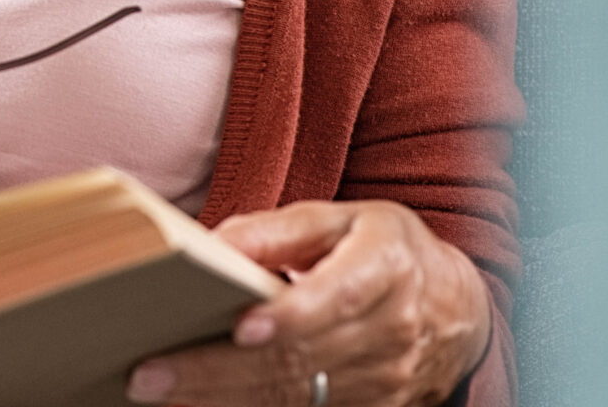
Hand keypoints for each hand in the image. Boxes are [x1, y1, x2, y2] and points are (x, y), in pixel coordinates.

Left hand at [125, 201, 489, 406]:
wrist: (456, 310)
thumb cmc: (385, 251)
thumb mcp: (344, 219)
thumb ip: (278, 230)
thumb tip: (211, 244)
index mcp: (386, 269)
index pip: (338, 296)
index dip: (291, 315)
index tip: (241, 326)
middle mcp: (390, 333)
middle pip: (298, 359)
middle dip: (218, 370)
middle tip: (150, 374)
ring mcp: (383, 383)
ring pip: (293, 398)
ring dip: (221, 399)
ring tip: (159, 392)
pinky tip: (199, 404)